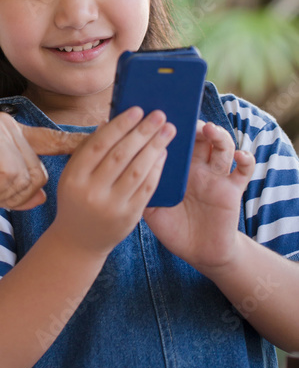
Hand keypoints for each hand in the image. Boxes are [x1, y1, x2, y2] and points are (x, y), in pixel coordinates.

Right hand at [0, 114, 85, 209]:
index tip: (103, 139)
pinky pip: (8, 175)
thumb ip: (16, 189)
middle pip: (38, 176)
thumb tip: (43, 195)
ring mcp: (1, 129)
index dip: (76, 143)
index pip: (51, 140)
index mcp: (12, 135)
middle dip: (13, 193)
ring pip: (26, 178)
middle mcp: (10, 127)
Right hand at [48, 107, 175, 256]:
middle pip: (121, 155)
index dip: (120, 125)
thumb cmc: (77, 198)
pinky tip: (163, 153)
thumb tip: (112, 120)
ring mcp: (111, 206)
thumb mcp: (73, 174)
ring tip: (167, 130)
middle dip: (143, 132)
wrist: (79, 240)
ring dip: (155, 147)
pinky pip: (146, 188)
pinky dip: (157, 168)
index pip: (99, 144)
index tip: (137, 110)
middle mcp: (91, 192)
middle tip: (159, 115)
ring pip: (137, 170)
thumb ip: (90, 149)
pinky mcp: (129, 217)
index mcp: (73, 177)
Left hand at [144, 120, 254, 273]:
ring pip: (222, 146)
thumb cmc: (172, 227)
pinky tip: (239, 155)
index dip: (170, 126)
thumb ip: (141, 189)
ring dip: (218, 135)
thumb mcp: (152, 208)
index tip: (160, 115)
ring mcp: (216, 176)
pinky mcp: (232, 189)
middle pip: (199, 136)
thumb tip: (121, 168)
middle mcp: (197, 167)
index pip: (175, 139)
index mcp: (176, 167)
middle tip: (185, 119)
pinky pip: (244, 170)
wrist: (199, 252)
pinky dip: (246, 159)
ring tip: (209, 130)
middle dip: (194, 124)